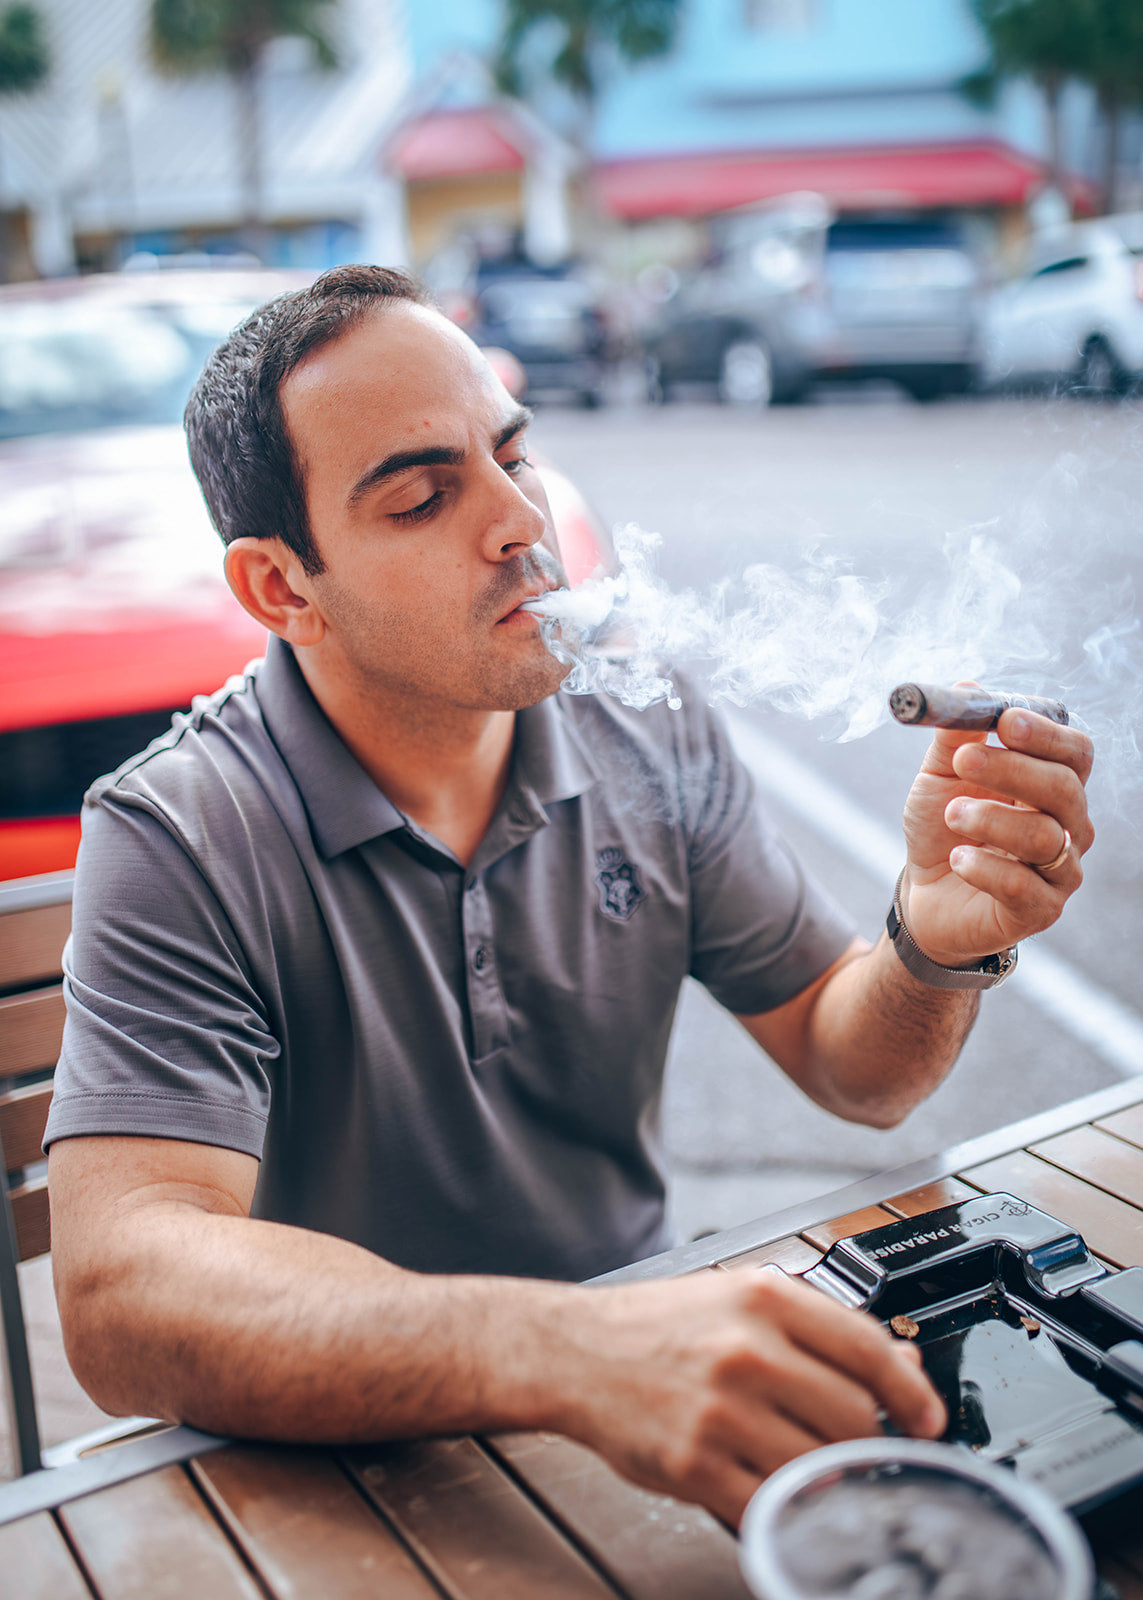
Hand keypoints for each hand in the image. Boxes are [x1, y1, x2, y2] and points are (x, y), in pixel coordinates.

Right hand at [569, 1267, 945, 1527]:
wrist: (575, 1351)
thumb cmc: (660, 1326)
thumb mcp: (740, 1300)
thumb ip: (820, 1329)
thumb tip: (902, 1365)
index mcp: (764, 1298)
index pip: (868, 1348)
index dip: (912, 1392)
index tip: (928, 1418)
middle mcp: (747, 1349)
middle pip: (854, 1415)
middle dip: (867, 1439)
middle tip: (859, 1445)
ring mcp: (721, 1410)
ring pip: (821, 1466)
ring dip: (830, 1477)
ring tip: (814, 1466)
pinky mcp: (695, 1464)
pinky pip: (771, 1505)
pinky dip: (788, 1508)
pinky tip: (780, 1491)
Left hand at [900, 702, 1093, 965]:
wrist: (924, 893)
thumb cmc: (941, 827)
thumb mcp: (938, 777)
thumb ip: (954, 737)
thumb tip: (967, 685)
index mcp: (1053, 783)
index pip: (1074, 752)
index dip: (1045, 734)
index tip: (1004, 721)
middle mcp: (1070, 824)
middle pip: (1064, 788)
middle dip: (1011, 769)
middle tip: (963, 760)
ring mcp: (1061, 869)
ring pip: (1045, 836)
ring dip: (990, 819)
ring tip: (952, 816)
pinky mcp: (1041, 910)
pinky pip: (1025, 886)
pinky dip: (985, 867)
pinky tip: (957, 859)